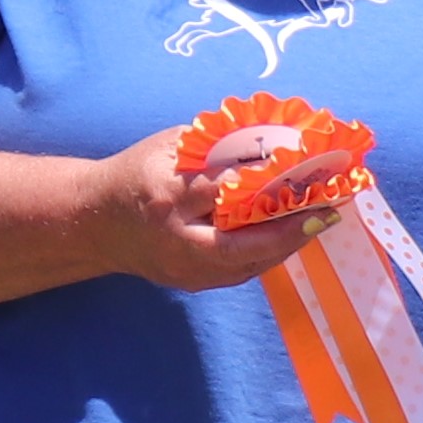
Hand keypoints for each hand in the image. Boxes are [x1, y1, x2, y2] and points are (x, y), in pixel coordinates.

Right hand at [91, 129, 340, 293]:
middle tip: (329, 207)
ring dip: (289, 241)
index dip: (264, 179)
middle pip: (241, 243)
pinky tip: (296, 232)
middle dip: (290, 228)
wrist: (94, 224)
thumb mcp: (168, 147)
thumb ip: (215, 145)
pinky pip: (243, 270)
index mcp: (165, 197)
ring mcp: (184, 270)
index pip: (220, 189)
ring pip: (248, 263)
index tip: (302, 166)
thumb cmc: (136, 174)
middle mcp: (176, 240)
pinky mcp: (194, 282)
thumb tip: (271, 139)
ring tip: (322, 216)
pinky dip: (272, 251)